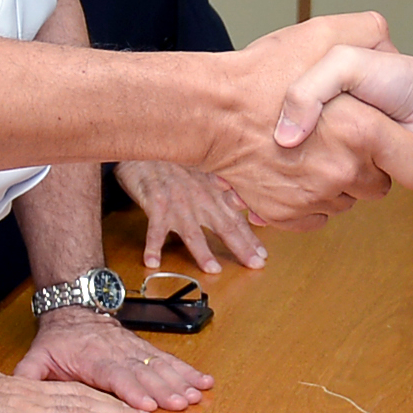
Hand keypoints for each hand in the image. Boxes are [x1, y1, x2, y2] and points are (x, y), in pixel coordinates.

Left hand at [19, 301, 210, 410]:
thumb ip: (28, 375)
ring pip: (161, 365)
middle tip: (181, 403)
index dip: (131, 390)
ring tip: (198, 393)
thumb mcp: (36, 357)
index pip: (114, 375)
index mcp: (93, 358)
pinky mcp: (146, 351)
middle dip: (163, 389)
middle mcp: (118, 353)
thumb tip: (17, 391)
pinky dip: (189, 371)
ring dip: (181, 380)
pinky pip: (170, 360)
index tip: (147, 405)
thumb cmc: (58, 340)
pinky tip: (205, 381)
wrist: (75, 309)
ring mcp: (136, 351)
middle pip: (143, 373)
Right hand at [113, 159, 264, 272]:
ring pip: (192, 231)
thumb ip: (221, 188)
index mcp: (213, 192)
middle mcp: (199, 198)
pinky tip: (153, 261)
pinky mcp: (156, 204)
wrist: (150, 142)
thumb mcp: (204, 169)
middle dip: (241, 247)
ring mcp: (178, 202)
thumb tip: (241, 203)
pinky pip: (154, 229)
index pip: (236, 218)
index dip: (251, 237)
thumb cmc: (175, 159)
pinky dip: (153, 246)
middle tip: (255, 264)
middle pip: (224, 226)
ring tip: (212, 269)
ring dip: (202, 252)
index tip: (263, 254)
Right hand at [209, 15, 412, 224]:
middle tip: (338, 135)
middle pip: (380, 186)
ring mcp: (315, 199)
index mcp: (363, 133)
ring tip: (309, 148)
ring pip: (346, 201)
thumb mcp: (323, 33)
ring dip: (336, 181)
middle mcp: (344, 174)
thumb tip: (391, 50)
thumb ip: (369, 34)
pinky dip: (308, 197)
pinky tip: (291, 168)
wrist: (209, 112)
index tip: (388, 141)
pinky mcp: (288, 216)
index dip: (406, 152)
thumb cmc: (262, 73)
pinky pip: (316, 215)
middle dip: (366, 164)